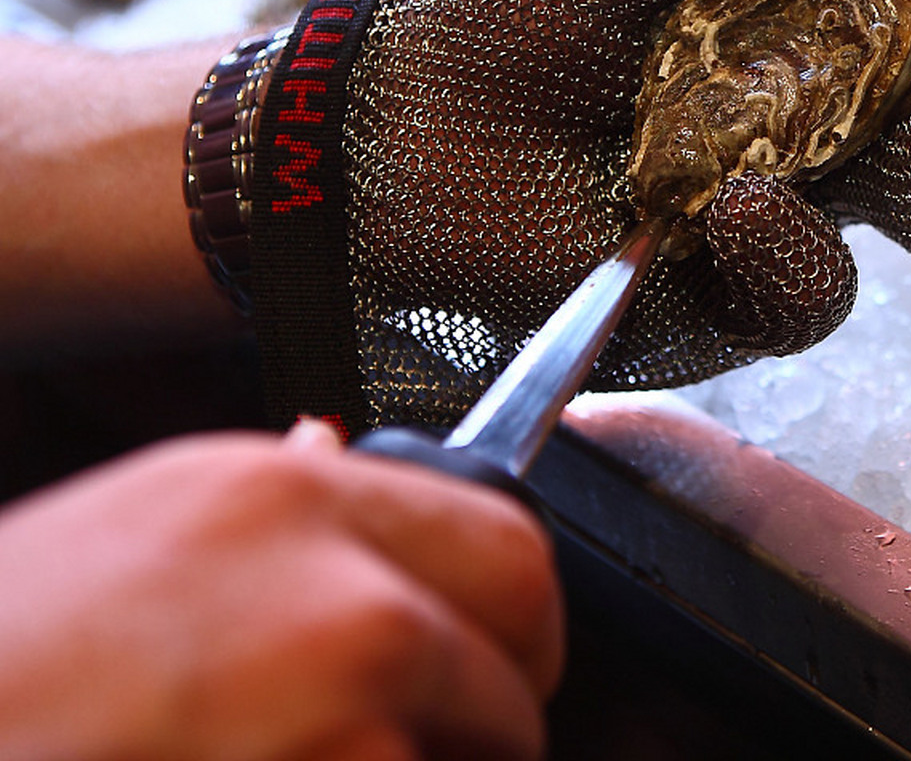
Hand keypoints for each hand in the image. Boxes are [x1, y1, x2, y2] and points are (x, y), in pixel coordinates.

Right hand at [0, 421, 562, 760]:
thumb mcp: (112, 551)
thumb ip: (255, 522)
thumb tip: (328, 453)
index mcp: (272, 499)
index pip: (503, 534)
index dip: (508, 617)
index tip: (495, 661)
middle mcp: (330, 586)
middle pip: (523, 642)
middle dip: (494, 714)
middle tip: (414, 750)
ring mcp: (336, 706)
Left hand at [341, 0, 910, 415]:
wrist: (395, 114)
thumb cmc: (527, 4)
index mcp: (806, 44)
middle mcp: (804, 139)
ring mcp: (765, 228)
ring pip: (898, 236)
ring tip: (894, 159)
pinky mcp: (717, 310)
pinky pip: (803, 303)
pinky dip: (794, 258)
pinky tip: (742, 214)